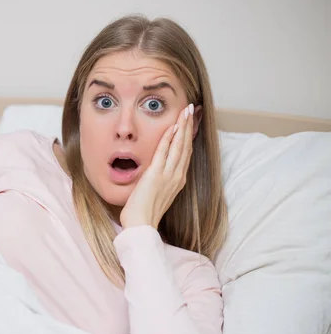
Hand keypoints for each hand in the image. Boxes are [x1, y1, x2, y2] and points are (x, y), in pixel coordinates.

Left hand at [120, 104, 194, 229]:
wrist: (141, 225)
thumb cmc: (144, 212)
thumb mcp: (155, 193)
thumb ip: (158, 181)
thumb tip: (155, 172)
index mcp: (177, 180)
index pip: (186, 153)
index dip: (188, 137)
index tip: (190, 123)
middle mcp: (177, 176)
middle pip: (186, 146)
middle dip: (189, 126)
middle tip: (192, 109)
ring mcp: (169, 175)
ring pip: (179, 146)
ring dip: (183, 127)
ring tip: (186, 111)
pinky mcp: (156, 174)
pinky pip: (164, 152)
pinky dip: (169, 138)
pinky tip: (173, 126)